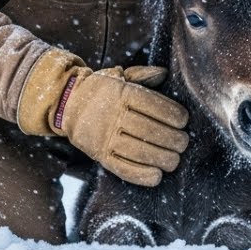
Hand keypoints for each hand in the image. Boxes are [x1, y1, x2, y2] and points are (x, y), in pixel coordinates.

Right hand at [19, 50, 188, 186]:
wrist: (66, 104)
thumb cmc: (102, 90)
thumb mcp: (119, 75)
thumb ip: (142, 75)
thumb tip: (164, 73)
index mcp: (121, 93)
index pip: (152, 104)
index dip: (171, 114)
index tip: (183, 120)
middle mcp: (113, 116)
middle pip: (148, 130)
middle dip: (172, 139)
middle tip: (183, 143)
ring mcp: (104, 137)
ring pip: (138, 151)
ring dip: (161, 158)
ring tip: (175, 160)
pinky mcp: (99, 155)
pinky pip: (122, 168)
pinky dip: (141, 174)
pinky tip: (157, 176)